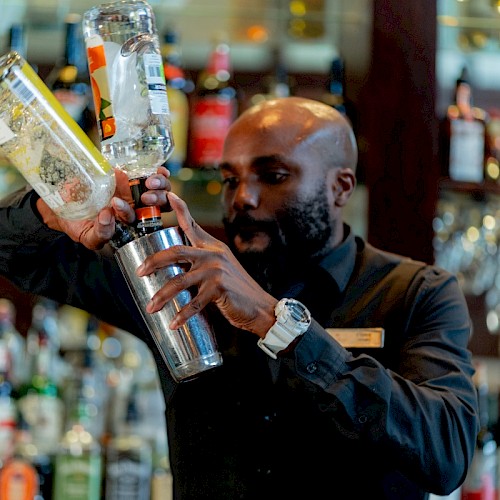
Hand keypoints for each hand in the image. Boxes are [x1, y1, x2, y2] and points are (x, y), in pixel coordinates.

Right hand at [36, 166, 171, 249]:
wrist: (66, 201)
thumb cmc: (79, 224)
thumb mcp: (88, 235)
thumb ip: (101, 233)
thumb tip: (108, 216)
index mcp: (132, 224)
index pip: (147, 223)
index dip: (144, 217)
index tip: (120, 205)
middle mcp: (138, 208)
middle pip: (160, 205)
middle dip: (157, 199)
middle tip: (144, 197)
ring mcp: (136, 190)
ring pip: (160, 189)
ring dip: (159, 185)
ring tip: (148, 182)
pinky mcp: (132, 174)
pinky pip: (153, 174)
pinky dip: (160, 173)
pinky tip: (159, 170)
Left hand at [136, 192, 277, 336]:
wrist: (259, 307)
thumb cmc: (236, 291)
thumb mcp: (221, 270)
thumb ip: (201, 264)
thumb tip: (172, 270)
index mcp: (212, 248)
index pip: (192, 224)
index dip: (179, 209)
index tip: (167, 195)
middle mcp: (213, 255)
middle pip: (176, 252)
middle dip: (153, 261)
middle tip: (139, 272)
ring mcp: (217, 271)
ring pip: (179, 281)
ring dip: (162, 296)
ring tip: (150, 308)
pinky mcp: (220, 289)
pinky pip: (194, 303)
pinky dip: (182, 315)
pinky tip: (173, 324)